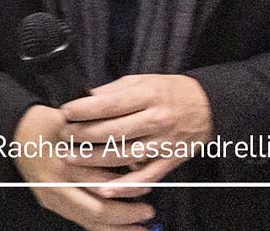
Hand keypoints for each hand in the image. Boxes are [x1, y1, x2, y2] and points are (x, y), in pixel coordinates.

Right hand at [11, 105, 157, 229]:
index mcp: (63, 167)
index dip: (129, 189)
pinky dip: (98, 226)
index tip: (148, 188)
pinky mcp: (48, 201)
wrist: (13, 128)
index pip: (103, 186)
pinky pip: (77, 220)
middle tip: (147, 213)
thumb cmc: (43, 122)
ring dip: (115, 228)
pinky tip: (114, 228)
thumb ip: (101, 141)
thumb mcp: (73, 124)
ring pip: (88, 222)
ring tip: (138, 228)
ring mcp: (50, 197)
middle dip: (126, 216)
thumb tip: (136, 161)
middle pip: (97, 211)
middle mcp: (56, 187)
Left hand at [62, 74, 212, 191]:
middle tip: (62, 136)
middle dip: (83, 135)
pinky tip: (104, 189)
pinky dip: (125, 186)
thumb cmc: (168, 91)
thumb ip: (112, 91)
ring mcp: (163, 143)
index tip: (65, 113)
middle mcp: (156, 120)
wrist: (207, 107)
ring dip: (94, 160)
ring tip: (71, 158)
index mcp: (148, 96)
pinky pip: (146, 177)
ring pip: (125, 155)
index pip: (111, 104)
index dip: (85, 110)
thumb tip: (83, 97)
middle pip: (114, 131)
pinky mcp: (170, 161)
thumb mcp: (141, 81)